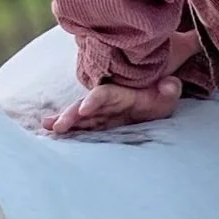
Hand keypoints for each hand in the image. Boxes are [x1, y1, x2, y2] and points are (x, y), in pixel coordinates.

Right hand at [43, 75, 182, 136]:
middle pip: (85, 107)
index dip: (94, 100)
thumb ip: (170, 89)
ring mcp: (100, 115)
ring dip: (63, 122)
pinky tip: (50, 133)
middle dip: (71, 115)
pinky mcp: (98, 125)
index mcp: (121, 94)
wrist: (155, 100)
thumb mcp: (169, 94)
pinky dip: (68, 130)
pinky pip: (81, 127)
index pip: (105, 94)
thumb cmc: (161, 98)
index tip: (84, 109)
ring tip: (47, 127)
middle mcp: (106, 104)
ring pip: (79, 117)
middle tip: (57, 125)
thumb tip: (169, 85)